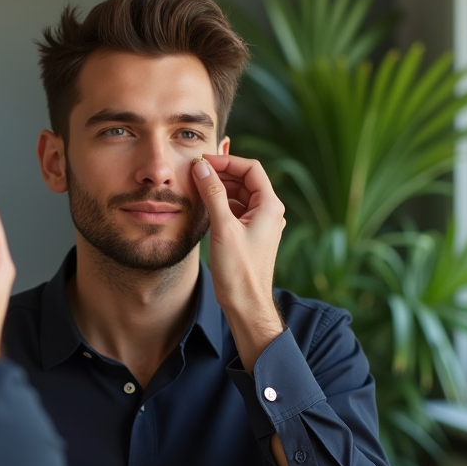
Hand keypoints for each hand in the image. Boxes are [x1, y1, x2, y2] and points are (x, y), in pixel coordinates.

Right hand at [192, 154, 285, 371]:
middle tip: (196, 173)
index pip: (250, 169)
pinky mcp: (251, 235)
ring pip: (240, 195)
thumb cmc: (239, 270)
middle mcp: (269, 212)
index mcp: (270, 206)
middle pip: (245, 180)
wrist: (246, 304)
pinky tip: (205, 207)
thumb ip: (212, 193)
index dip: (226, 161)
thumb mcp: (223, 227)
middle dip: (221, 174)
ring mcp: (261, 224)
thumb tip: (202, 168)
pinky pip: (237, 211)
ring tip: (197, 188)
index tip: (203, 162)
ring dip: (220, 189)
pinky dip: (221, 204)